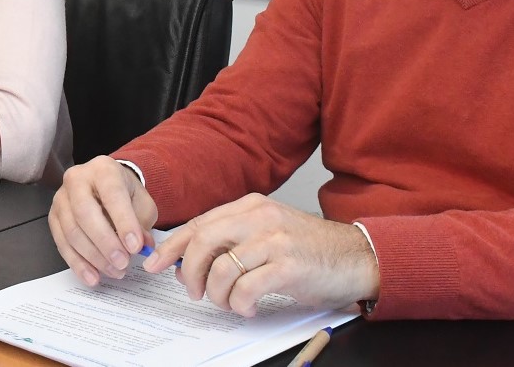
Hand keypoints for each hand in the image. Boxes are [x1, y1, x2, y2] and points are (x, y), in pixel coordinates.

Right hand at [49, 155, 158, 285]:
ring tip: (115, 272)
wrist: (107, 187)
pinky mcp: (53, 217)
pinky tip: (93, 277)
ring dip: (94, 257)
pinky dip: (78, 264)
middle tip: (123, 263)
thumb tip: (142, 245)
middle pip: (85, 213)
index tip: (136, 247)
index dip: (124, 222)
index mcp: (103, 169)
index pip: (112, 194)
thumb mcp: (142, 203)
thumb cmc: (125, 194)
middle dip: (105, 242)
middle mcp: (77, 179)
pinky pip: (62, 244)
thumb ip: (142, 223)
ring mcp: (61, 198)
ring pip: (72, 231)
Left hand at [142, 193, 379, 315]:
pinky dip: (240, 303)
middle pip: (202, 241)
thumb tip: (188, 261)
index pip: (199, 223)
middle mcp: (260, 217)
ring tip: (230, 302)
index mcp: (250, 206)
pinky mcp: (289, 265)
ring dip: (217, 293)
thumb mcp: (267, 234)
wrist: (357, 257)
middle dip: (188, 271)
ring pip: (222, 268)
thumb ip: (232, 241)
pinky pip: (247, 287)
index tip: (156, 264)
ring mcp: (275, 240)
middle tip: (192, 292)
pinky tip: (247, 308)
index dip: (172, 246)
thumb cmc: (310, 250)